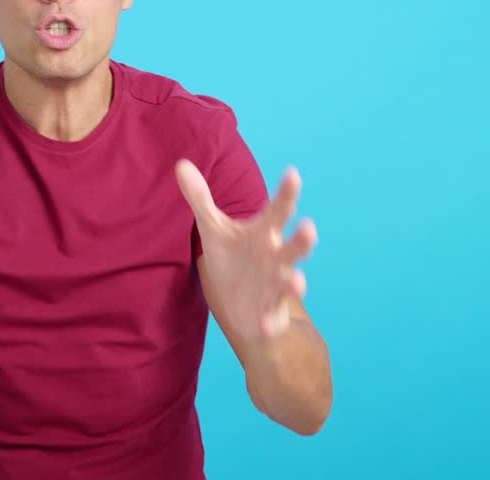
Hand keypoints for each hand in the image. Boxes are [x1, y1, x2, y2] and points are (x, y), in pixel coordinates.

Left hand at [174, 160, 317, 339]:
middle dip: (302, 240)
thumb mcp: (213, 228)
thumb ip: (200, 197)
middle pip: (293, 247)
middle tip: (309, 227)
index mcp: (264, 233)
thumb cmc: (232, 257)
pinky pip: (272, 318)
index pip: (277, 211)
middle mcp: (276, 258)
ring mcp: (276, 286)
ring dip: (295, 282)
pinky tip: (265, 325)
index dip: (286, 193)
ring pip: (290, 282)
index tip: (293, 174)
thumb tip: (180, 163)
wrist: (239, 302)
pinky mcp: (270, 312)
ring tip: (298, 282)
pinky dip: (270, 322)